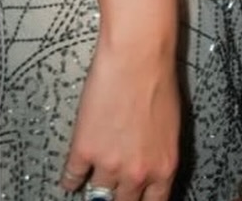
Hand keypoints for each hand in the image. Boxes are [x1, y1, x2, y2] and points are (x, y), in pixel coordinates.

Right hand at [60, 38, 180, 200]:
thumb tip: (151, 166)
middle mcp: (137, 171)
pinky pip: (72, 178)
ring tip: (93, 177)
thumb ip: (159, 152)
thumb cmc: (159, 80)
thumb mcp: (171, 125)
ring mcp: (109, 165)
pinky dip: (71, 177)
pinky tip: (72, 175)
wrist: (138, 56)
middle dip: (118, 197)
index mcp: (163, 165)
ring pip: (97, 193)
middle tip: (112, 193)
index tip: (136, 200)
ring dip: (96, 183)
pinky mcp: (84, 151)